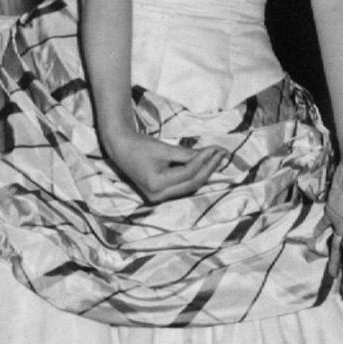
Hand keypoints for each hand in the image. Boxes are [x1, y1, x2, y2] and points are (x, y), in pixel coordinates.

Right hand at [102, 127, 225, 204]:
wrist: (121, 149)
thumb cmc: (139, 146)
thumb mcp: (164, 148)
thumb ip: (186, 154)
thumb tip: (210, 153)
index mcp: (156, 184)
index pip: (187, 174)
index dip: (203, 160)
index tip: (216, 149)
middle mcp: (157, 195)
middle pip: (191, 184)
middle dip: (208, 169)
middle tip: (221, 154)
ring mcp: (158, 197)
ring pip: (189, 187)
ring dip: (204, 173)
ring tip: (217, 159)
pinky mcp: (160, 194)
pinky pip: (182, 186)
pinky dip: (194, 176)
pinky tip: (205, 166)